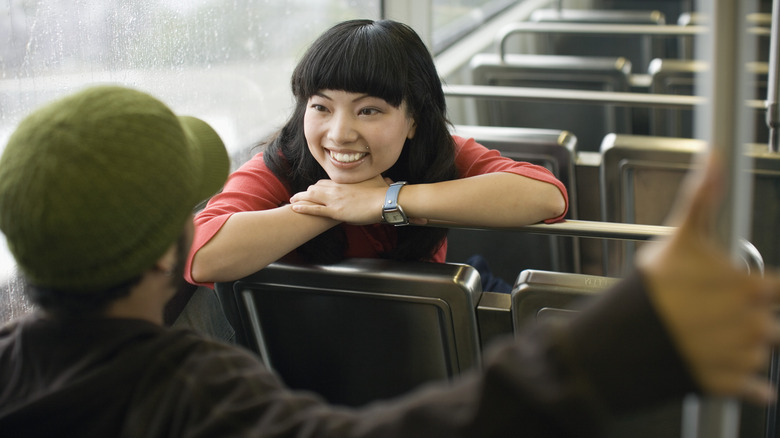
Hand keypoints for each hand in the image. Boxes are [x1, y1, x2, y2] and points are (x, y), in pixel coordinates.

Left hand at [289, 175, 388, 224]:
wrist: (385, 200)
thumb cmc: (383, 192)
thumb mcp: (379, 181)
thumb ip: (378, 179)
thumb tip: (387, 179)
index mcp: (345, 182)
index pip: (325, 182)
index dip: (318, 187)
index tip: (314, 190)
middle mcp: (337, 188)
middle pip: (315, 188)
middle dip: (306, 192)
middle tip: (299, 195)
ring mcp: (335, 200)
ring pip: (311, 196)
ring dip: (300, 198)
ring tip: (291, 200)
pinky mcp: (335, 211)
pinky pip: (315, 209)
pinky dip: (303, 208)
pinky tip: (294, 207)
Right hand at [637, 154, 779, 404]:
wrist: (618, 339)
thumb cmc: (649, 289)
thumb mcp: (679, 236)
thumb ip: (703, 199)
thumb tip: (714, 157)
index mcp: (749, 289)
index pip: (778, 289)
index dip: (760, 288)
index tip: (746, 289)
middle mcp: (753, 325)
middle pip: (770, 322)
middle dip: (747, 316)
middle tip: (712, 310)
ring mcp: (740, 358)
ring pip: (760, 351)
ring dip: (742, 345)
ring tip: (705, 333)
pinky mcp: (727, 384)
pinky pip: (755, 387)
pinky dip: (746, 381)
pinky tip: (720, 364)